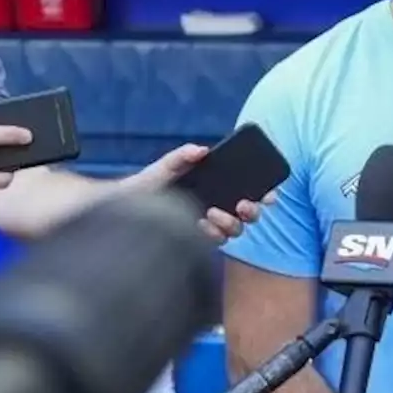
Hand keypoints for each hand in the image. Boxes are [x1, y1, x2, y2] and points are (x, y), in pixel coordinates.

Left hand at [121, 144, 271, 242]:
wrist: (125, 205)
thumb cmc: (149, 183)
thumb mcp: (167, 165)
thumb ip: (183, 155)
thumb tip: (201, 151)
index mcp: (220, 188)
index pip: (251, 192)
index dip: (266, 194)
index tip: (268, 193)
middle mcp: (221, 208)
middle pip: (251, 214)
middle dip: (253, 211)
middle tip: (242, 204)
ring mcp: (211, 226)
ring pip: (237, 230)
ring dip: (231, 223)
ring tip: (212, 213)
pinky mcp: (199, 240)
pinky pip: (217, 241)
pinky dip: (212, 233)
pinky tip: (200, 224)